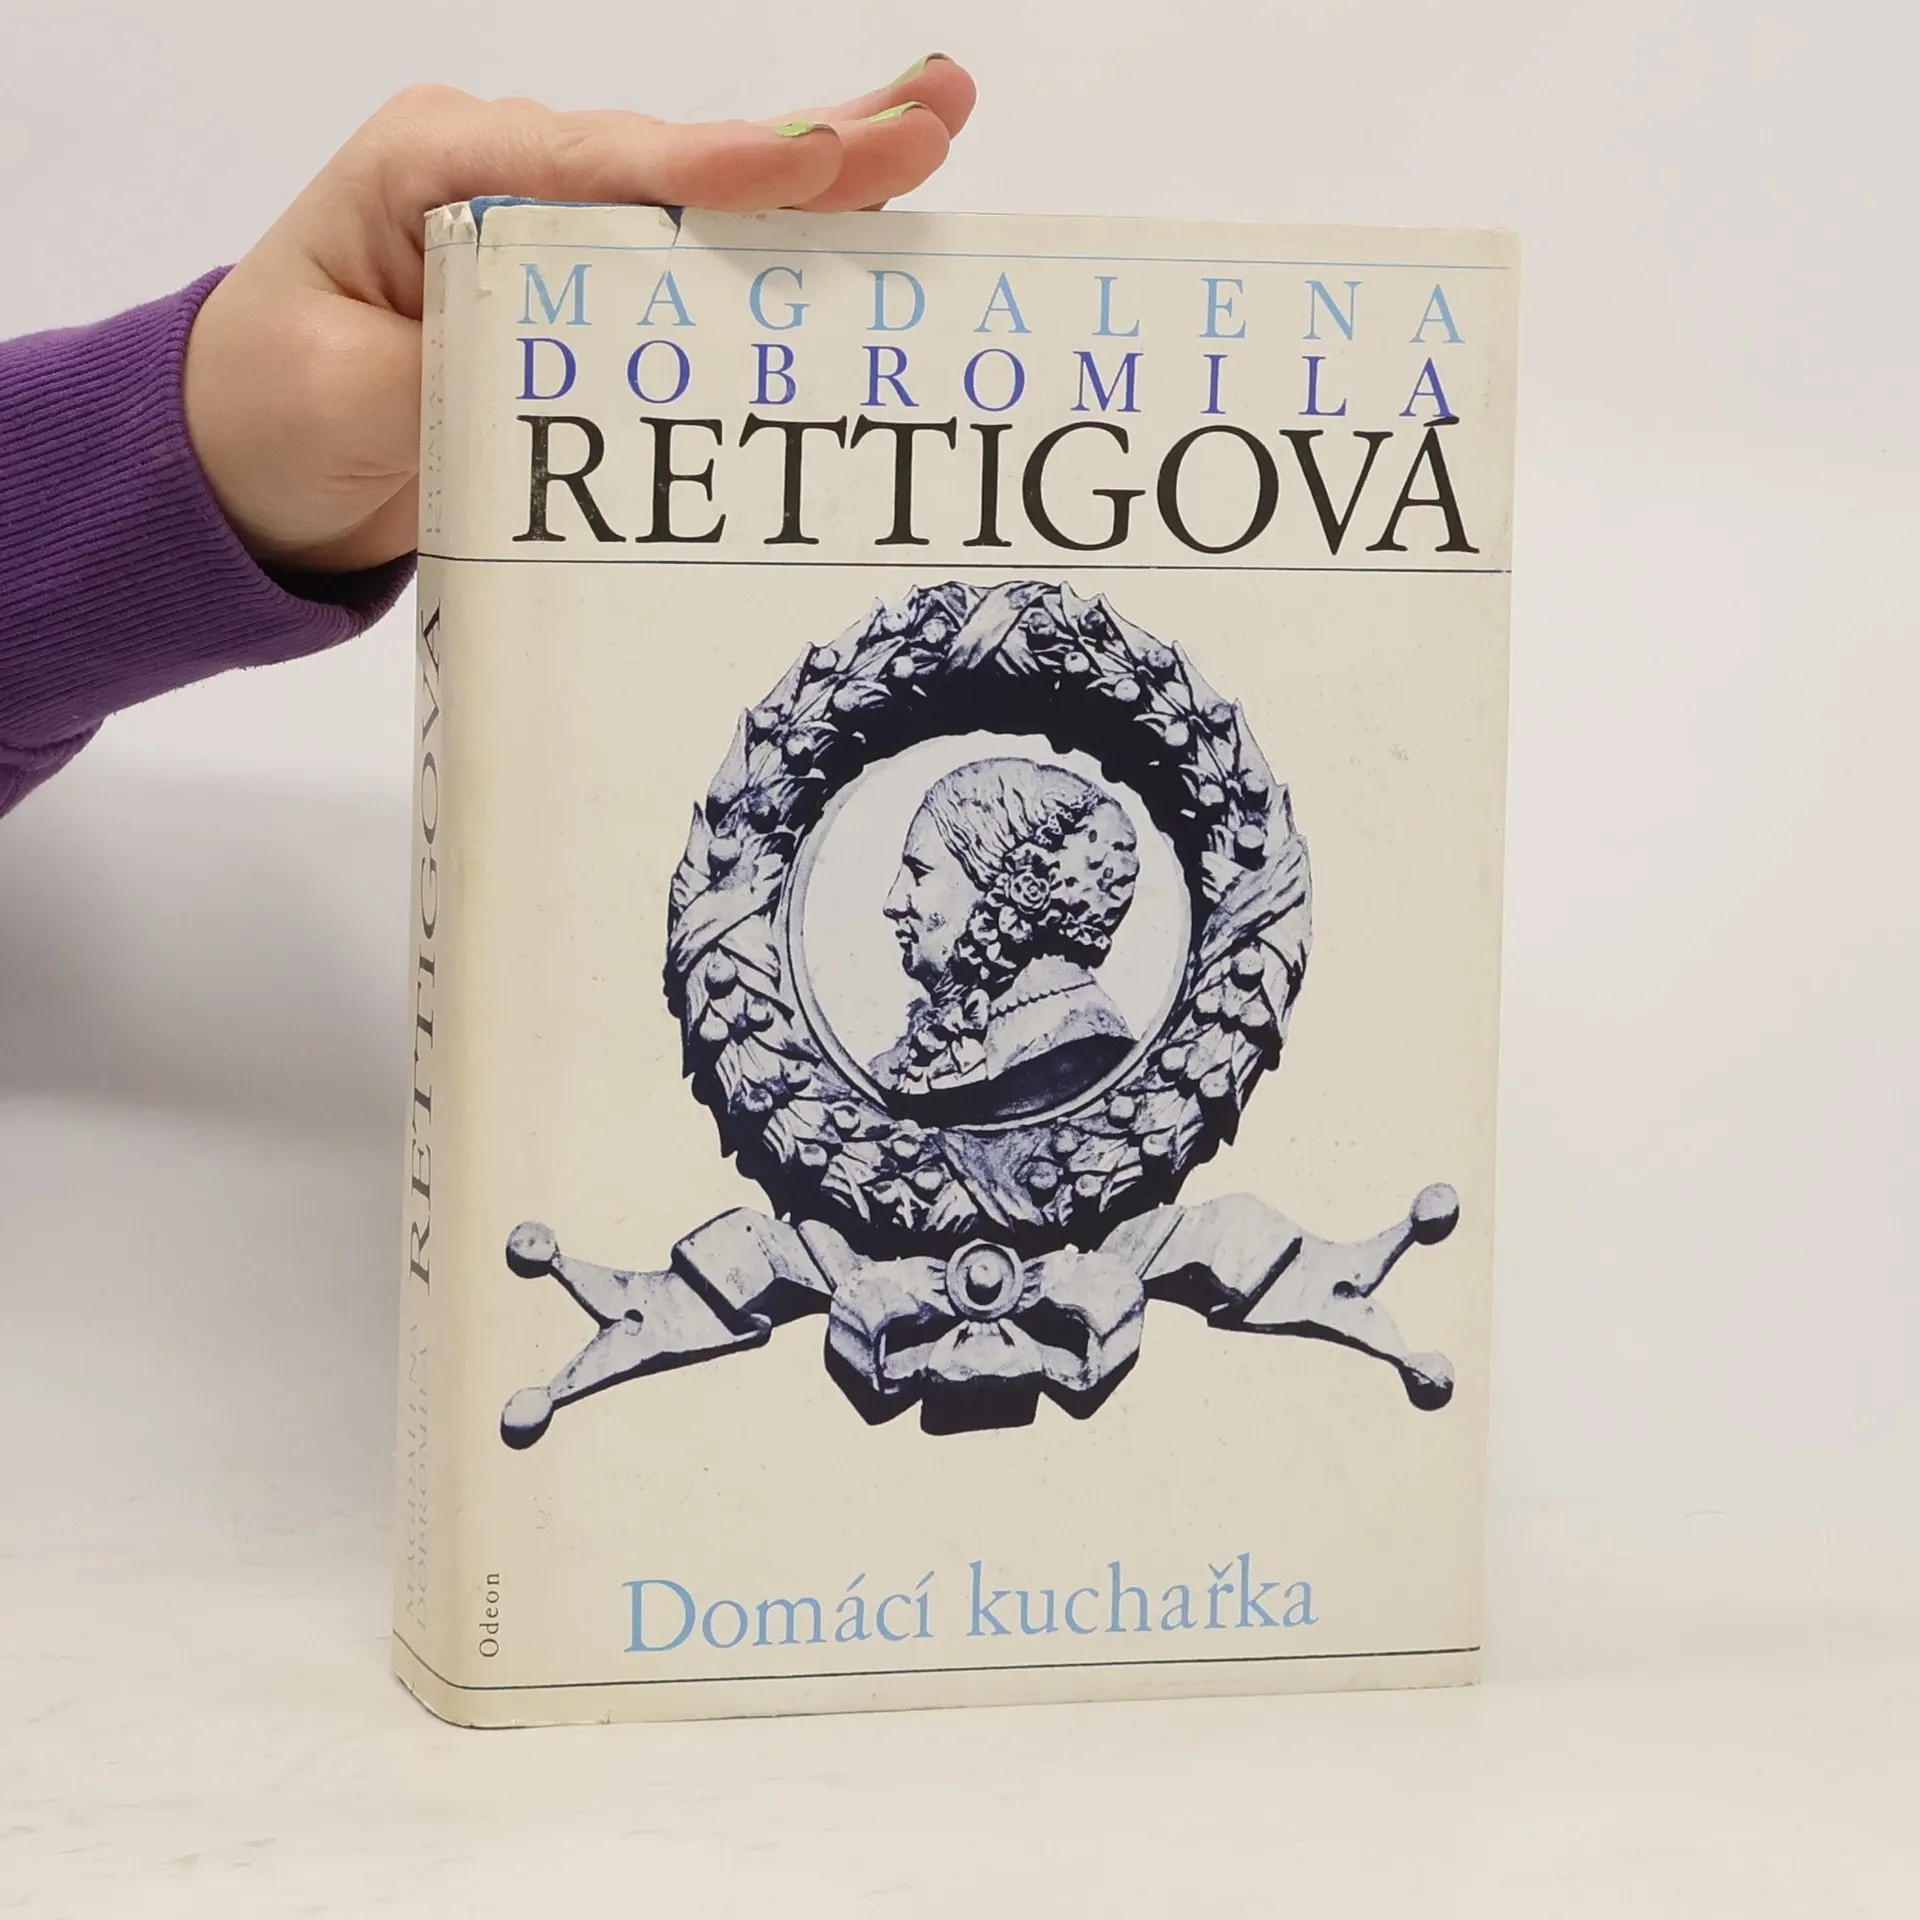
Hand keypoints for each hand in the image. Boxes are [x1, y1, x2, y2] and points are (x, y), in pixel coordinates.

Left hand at [182, 60, 975, 573]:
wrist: (246, 464)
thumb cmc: (269, 410)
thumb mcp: (339, 395)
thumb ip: (454, 371)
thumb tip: (576, 371)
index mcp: (434, 168)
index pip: (590, 165)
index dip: (707, 170)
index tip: (806, 166)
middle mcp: (507, 178)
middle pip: (673, 164)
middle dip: (807, 148)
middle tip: (930, 116)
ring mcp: (554, 230)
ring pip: (702, 203)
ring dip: (823, 178)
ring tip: (934, 128)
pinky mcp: (586, 294)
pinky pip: (694, 263)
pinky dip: (784, 244)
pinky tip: (869, 213)